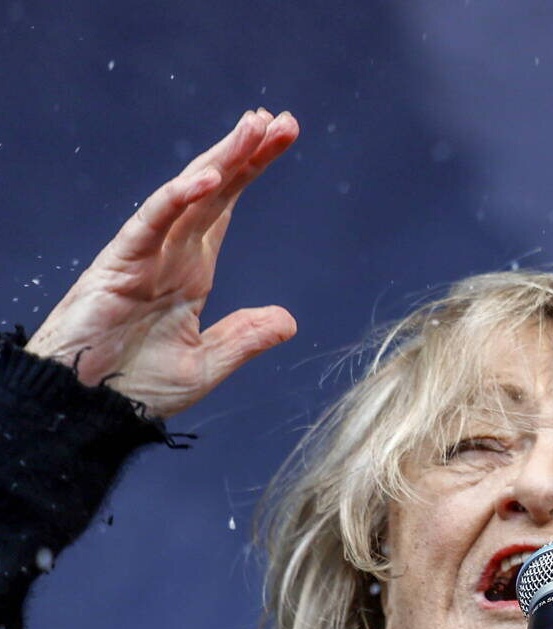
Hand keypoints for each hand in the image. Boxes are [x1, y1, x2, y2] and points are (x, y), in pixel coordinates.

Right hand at [27, 109, 298, 416]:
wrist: (86, 409)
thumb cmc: (134, 387)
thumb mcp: (206, 365)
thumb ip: (244, 338)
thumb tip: (288, 320)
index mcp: (191, 270)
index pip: (225, 207)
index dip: (251, 170)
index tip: (283, 136)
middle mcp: (170, 253)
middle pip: (214, 190)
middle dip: (246, 153)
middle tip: (280, 119)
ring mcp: (144, 254)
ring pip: (187, 195)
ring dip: (221, 159)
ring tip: (254, 127)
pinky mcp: (118, 264)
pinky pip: (151, 223)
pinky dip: (177, 198)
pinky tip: (208, 178)